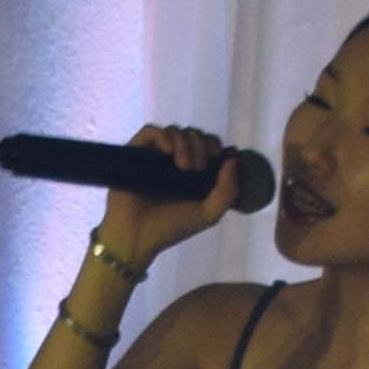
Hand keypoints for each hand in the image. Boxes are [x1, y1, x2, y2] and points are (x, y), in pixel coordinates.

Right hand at [95, 124, 236, 276]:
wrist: (136, 237)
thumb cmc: (170, 228)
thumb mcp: (209, 214)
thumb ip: (228, 190)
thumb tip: (233, 157)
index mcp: (191, 172)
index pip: (206, 144)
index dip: (214, 144)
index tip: (217, 156)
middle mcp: (173, 161)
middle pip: (193, 134)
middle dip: (200, 145)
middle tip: (198, 167)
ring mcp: (154, 156)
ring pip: (174, 131)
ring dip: (184, 143)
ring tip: (183, 167)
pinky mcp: (135, 153)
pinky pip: (150, 131)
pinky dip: (163, 136)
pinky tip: (168, 151)